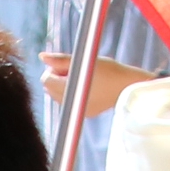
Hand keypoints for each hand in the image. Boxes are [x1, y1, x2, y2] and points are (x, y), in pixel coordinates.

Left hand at [39, 52, 156, 115]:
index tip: (70, 64)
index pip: (46, 79)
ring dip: (65, 85)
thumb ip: (61, 59)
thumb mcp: (84, 61)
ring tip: (85, 78)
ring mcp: (76, 111)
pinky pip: (70, 103)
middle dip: (58, 77)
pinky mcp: (84, 114)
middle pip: (49, 88)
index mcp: (68, 89)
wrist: (128, 87)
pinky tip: (89, 88)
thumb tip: (41, 56)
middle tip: (79, 70)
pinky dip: (74, 94)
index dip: (55, 68)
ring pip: (58, 96)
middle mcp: (69, 104)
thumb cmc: (109, 70)